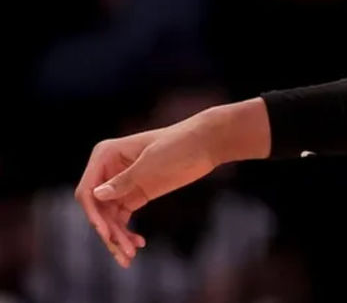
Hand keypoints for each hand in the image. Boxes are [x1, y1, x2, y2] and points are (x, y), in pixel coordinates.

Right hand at [75, 115, 219, 267]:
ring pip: (109, 217)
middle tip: (125, 253)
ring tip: (130, 256)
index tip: (105, 234)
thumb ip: (123, 181)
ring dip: (117, 237)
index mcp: (105, 155)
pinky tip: (138, 244)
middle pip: (97, 209)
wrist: (206, 143)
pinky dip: (126, 232)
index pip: (88, 191)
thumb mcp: (150, 164)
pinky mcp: (135, 193)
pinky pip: (122, 217)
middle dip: (108, 232)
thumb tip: (95, 195)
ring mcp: (121, 183)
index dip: (93, 215)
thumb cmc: (178, 146)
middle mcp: (108, 170)